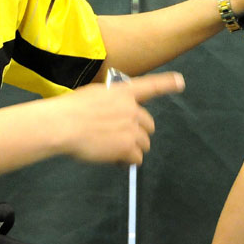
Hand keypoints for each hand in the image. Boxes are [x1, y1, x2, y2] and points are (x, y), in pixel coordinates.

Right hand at [54, 71, 184, 164]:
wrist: (63, 125)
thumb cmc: (70, 110)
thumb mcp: (94, 96)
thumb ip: (111, 103)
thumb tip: (115, 117)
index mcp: (123, 92)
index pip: (151, 86)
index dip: (167, 84)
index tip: (180, 82)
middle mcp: (132, 109)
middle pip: (149, 125)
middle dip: (137, 133)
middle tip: (118, 138)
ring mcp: (131, 128)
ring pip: (144, 144)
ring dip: (132, 148)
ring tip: (112, 149)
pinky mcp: (127, 147)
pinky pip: (136, 159)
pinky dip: (127, 161)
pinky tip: (113, 159)